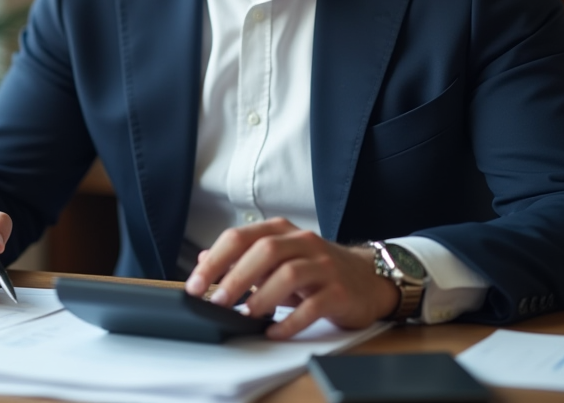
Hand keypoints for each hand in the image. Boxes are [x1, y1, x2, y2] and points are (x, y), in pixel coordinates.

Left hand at [184, 218, 399, 337]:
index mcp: (281, 231)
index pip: (240, 237)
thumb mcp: (277, 259)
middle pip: (265, 250)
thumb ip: (242, 259)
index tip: (195, 284)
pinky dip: (290, 321)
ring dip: (263, 296)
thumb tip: (203, 261)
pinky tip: (274, 332)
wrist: (368, 279)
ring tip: (246, 315)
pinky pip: (313, 306)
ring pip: (289, 273)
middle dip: (236, 276)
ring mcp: (323, 265)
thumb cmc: (316, 270)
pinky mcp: (340, 291)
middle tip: (217, 300)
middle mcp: (302, 242)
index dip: (215, 260)